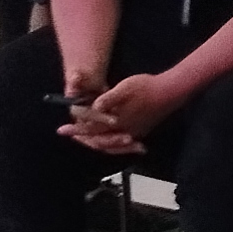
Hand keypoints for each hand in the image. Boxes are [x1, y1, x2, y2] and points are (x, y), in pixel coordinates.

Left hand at [63, 68, 185, 154]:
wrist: (170, 93)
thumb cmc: (147, 87)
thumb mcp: (126, 87)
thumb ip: (109, 98)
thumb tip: (94, 107)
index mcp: (118, 120)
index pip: (92, 129)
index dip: (76, 129)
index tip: (62, 130)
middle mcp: (124, 131)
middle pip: (98, 140)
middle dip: (82, 137)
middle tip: (69, 134)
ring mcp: (133, 133)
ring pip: (109, 144)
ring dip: (95, 141)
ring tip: (83, 138)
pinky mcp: (139, 132)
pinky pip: (120, 144)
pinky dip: (110, 144)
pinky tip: (106, 140)